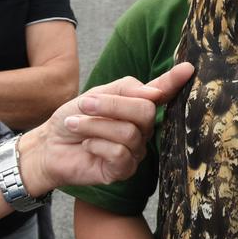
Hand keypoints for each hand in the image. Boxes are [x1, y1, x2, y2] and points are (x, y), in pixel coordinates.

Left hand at [19, 63, 193, 193]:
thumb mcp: (95, 95)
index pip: (162, 93)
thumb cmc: (73, 118)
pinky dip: (98, 144)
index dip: (174, 81)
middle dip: (112, 105)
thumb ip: (125, 90)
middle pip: (145, 111)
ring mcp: (136, 150)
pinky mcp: (124, 170)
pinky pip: (121, 153)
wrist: (48, 145)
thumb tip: (155, 92)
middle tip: (85, 104)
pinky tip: (87, 145)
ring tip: (76, 125)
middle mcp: (142, 128)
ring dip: (96, 125)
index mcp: (138, 106)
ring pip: (129, 132)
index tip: (188, 68)